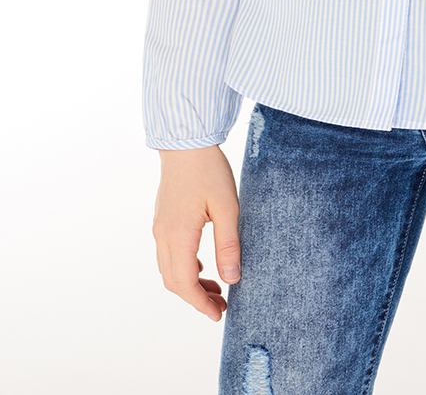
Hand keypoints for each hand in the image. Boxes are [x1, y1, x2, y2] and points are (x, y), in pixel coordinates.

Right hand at [152, 144, 240, 321]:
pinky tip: (202, 266)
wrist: (186, 143)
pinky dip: (184, 268)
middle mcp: (163, 235)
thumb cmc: (209, 171)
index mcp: (179, 235)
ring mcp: (160, 228)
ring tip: (216, 289)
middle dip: (196, 299)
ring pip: (169, 270)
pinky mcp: (163, 220)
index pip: (185, 284)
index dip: (200, 304)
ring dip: (189, 284)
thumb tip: (232, 279)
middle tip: (221, 306)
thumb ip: (228, 245)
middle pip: (174, 282)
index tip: (218, 314)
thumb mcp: (227, 207)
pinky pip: (168, 255)